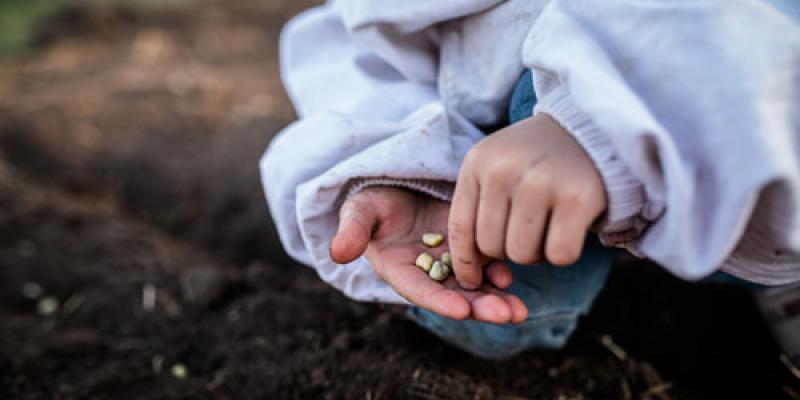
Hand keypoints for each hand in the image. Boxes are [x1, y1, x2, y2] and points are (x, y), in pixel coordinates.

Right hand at [330, 187, 527, 323]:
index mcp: (400, 269)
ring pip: (476, 286)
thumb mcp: (360, 209)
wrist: (397, 182)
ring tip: (519, 311)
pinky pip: (487, 264)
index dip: (440, 301)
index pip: (420, 290)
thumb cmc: (373, 197)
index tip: (461, 310)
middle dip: (480, 308)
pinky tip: (512, 276)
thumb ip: (352, 229)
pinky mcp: (469, 245)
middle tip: (507, 315)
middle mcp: (427, 272)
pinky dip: (500, 274)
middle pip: (455, 295)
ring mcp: (450, 260)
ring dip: (497, 300)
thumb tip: (337, 251)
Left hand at [449, 113, 606, 289]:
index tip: (471, 280)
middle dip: (509, 250)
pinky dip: (564, 252)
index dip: (464, 261)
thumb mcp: (498, 167)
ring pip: (522, 254)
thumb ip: (479, 207)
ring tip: (549, 226)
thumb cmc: (538, 158)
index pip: (460, 227)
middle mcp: (504, 171)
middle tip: (529, 231)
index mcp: (477, 163)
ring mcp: (539, 183)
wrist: (592, 128)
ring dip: (537, 252)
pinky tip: (570, 228)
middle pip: (491, 247)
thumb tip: (468, 270)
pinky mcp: (576, 199)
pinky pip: (559, 255)